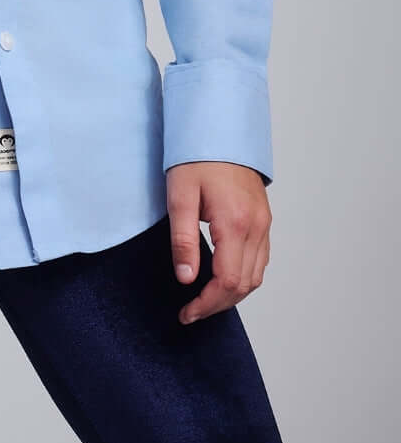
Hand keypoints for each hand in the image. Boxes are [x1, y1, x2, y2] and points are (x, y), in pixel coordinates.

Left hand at [166, 160, 270, 324]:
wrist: (220, 129)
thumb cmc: (196, 158)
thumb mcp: (179, 196)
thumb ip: (183, 239)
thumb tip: (186, 278)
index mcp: (235, 223)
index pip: (227, 282)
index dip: (207, 304)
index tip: (187, 313)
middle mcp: (256, 228)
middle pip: (244, 285)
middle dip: (218, 305)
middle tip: (191, 312)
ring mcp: (263, 224)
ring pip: (256, 276)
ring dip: (232, 294)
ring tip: (203, 300)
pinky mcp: (263, 219)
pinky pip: (259, 260)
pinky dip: (243, 277)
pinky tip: (222, 278)